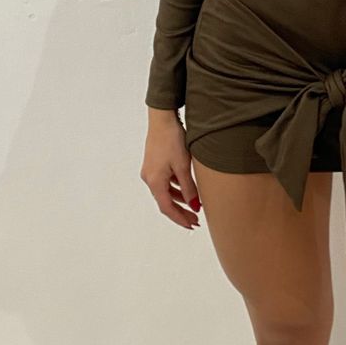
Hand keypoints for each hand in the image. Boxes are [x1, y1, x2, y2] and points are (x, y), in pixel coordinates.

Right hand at [141, 109, 202, 231]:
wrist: (163, 119)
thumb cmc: (172, 140)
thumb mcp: (183, 166)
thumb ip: (189, 188)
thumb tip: (195, 206)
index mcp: (155, 181)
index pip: (167, 208)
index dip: (180, 219)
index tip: (192, 225)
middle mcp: (149, 178)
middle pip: (165, 202)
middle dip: (180, 212)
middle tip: (195, 221)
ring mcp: (150, 171)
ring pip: (165, 192)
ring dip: (179, 200)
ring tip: (194, 206)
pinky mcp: (154, 164)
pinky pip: (165, 182)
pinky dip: (176, 189)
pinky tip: (186, 189)